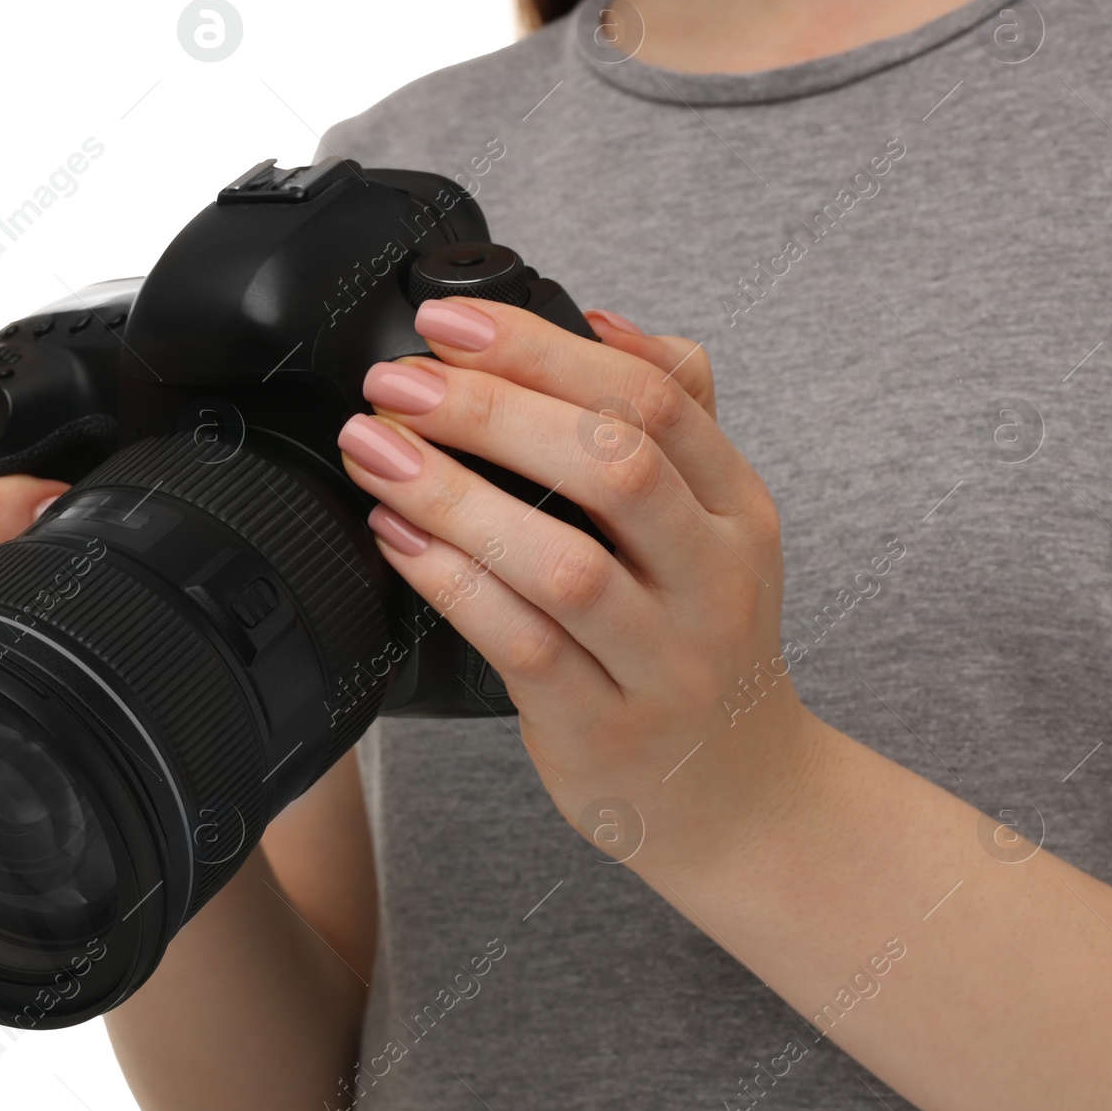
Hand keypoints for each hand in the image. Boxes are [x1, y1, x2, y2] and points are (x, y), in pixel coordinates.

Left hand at [337, 299, 825, 870]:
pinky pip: (522, 645)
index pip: (656, 397)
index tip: (449, 325)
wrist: (736, 793)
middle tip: (396, 382)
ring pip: (562, 561)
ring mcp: (665, 662)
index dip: (543, 348)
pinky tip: (397, 537)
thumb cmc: (700, 644)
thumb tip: (601, 317)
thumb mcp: (715, 529)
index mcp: (738, 510)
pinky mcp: (605, 727)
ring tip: (374, 451)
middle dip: (490, 408)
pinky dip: (451, 581)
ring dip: (454, 494)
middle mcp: (715, 580)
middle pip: (613, 464)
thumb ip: (672, 421)